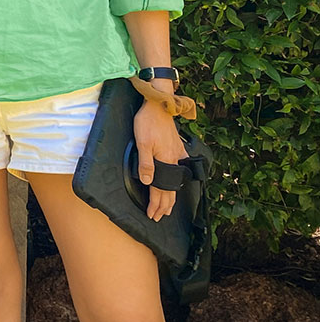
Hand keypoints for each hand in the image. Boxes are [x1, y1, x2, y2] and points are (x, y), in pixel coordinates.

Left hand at [133, 99, 188, 220]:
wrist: (158, 105)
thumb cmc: (147, 122)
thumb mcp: (142, 143)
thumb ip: (146, 163)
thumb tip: (148, 182)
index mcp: (165, 161)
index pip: (161, 190)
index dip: (156, 204)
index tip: (152, 215)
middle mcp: (174, 159)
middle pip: (170, 189)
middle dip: (163, 205)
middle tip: (159, 216)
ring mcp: (177, 153)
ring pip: (176, 181)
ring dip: (171, 196)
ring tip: (168, 206)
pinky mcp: (177, 147)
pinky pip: (180, 168)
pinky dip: (177, 180)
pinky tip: (178, 182)